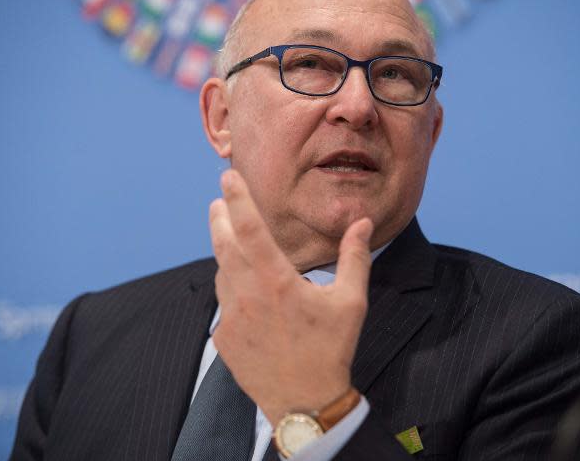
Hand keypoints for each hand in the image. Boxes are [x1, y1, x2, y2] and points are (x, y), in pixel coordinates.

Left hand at [209, 169, 372, 425]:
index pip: (250, 228)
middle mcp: (247, 295)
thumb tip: (360, 222)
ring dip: (225, 253)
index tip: (228, 177)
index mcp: (277, 281)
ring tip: (232, 242)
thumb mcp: (351, 302)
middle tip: (218, 201)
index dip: (238, 198)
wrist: (305, 401)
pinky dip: (230, 288)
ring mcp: (231, 317)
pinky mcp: (223, 338)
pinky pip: (223, 303)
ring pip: (222, 273)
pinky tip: (244, 291)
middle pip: (223, 244)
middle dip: (219, 218)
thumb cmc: (331, 350)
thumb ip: (354, 257)